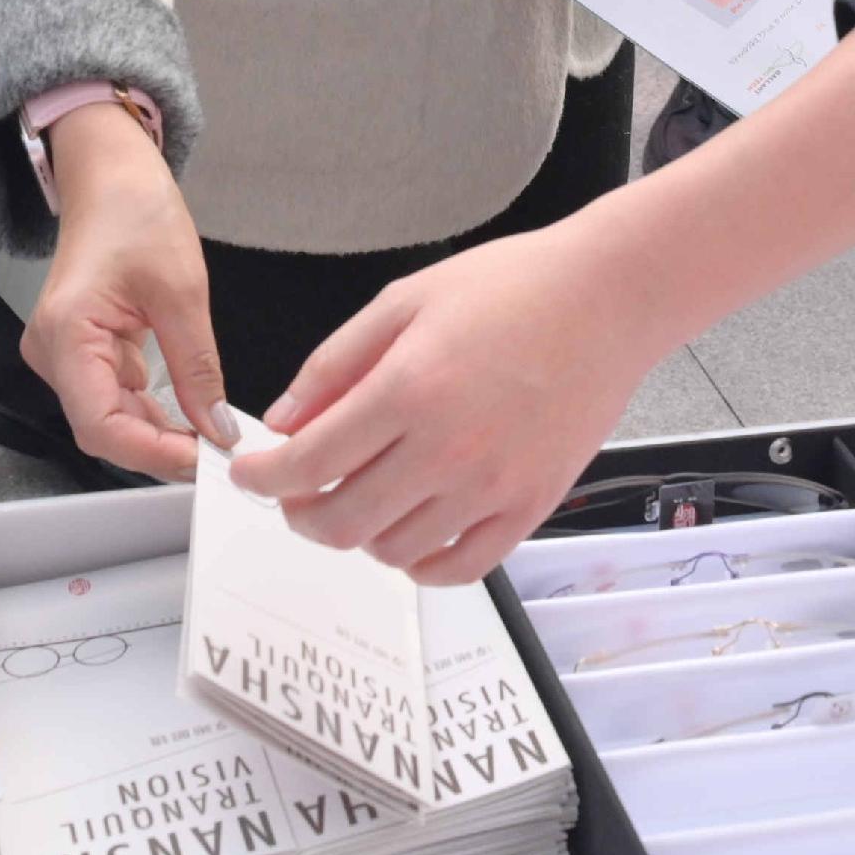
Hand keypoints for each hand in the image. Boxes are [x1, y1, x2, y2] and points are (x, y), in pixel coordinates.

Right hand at [25, 101, 235, 479]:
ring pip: (110, 419)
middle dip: (161, 447)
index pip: (100, 425)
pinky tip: (189, 415)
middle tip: (220, 456)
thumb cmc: (134, 212)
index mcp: (66, 333)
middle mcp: (52, 352)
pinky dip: (152, 412)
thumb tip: (219, 428)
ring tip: (213, 438)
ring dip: (160, 433)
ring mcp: (63, 354)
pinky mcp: (81, 352)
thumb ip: (198, 368)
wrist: (110, 176)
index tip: (204, 460)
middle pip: (104, 429)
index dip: (152, 453)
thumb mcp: (181, 291)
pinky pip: (114, 398)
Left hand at [237, 214, 662, 580]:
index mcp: (408, 390)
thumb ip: (334, 365)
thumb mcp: (405, 301)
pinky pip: (459, 567)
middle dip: (300, 513)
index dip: (263, 477)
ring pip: (393, 551)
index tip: (246, 474)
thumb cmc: (512, 287)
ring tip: (359, 496)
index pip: (308, 462)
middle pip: (342, 521)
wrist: (608, 299)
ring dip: (359, 533)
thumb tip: (282, 422)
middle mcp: (448, 450)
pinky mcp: (530, 508)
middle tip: (294, 492)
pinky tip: (410, 529)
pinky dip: (421, 563)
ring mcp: (493, 487)